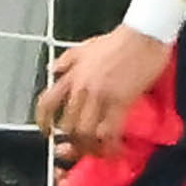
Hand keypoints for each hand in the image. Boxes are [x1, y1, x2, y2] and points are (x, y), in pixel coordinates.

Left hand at [42, 27, 169, 162]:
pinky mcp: (121, 102)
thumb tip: (53, 69)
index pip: (47, 103)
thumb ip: (66, 61)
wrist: (143, 35)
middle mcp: (82, 87)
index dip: (43, 121)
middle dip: (71, 140)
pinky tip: (114, 148)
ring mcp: (101, 95)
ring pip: (86, 132)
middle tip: (79, 146)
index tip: (46, 130)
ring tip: (97, 150)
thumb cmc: (118, 41)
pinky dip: (110, 145)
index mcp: (72, 75)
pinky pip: (110, 131)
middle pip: (68, 124)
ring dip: (90, 146)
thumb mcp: (84, 47)